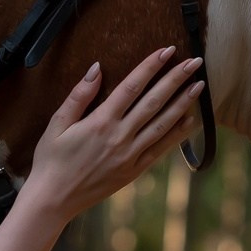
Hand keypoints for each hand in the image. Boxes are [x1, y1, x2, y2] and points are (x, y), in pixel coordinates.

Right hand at [20, 48, 206, 224]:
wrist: (53, 200)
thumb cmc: (51, 160)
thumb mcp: (57, 124)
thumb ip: (79, 95)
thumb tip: (97, 68)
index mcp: (100, 121)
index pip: (131, 86)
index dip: (151, 66)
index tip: (167, 51)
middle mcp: (119, 137)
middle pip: (153, 102)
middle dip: (176, 79)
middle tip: (195, 62)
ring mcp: (129, 155)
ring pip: (162, 125)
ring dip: (183, 103)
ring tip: (199, 85)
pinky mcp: (133, 171)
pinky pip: (159, 150)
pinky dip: (176, 135)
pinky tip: (190, 120)